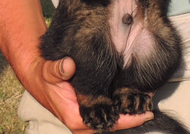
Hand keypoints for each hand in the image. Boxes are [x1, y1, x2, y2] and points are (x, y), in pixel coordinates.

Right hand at [32, 57, 153, 133]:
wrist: (39, 77)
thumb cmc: (44, 77)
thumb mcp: (49, 71)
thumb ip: (58, 69)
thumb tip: (69, 65)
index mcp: (76, 117)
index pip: (106, 124)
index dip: (126, 120)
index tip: (143, 116)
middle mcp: (84, 121)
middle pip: (114, 124)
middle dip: (133, 117)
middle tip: (151, 107)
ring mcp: (88, 116)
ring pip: (114, 119)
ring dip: (129, 112)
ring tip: (148, 101)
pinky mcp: (91, 109)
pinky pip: (109, 111)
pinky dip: (122, 105)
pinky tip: (134, 95)